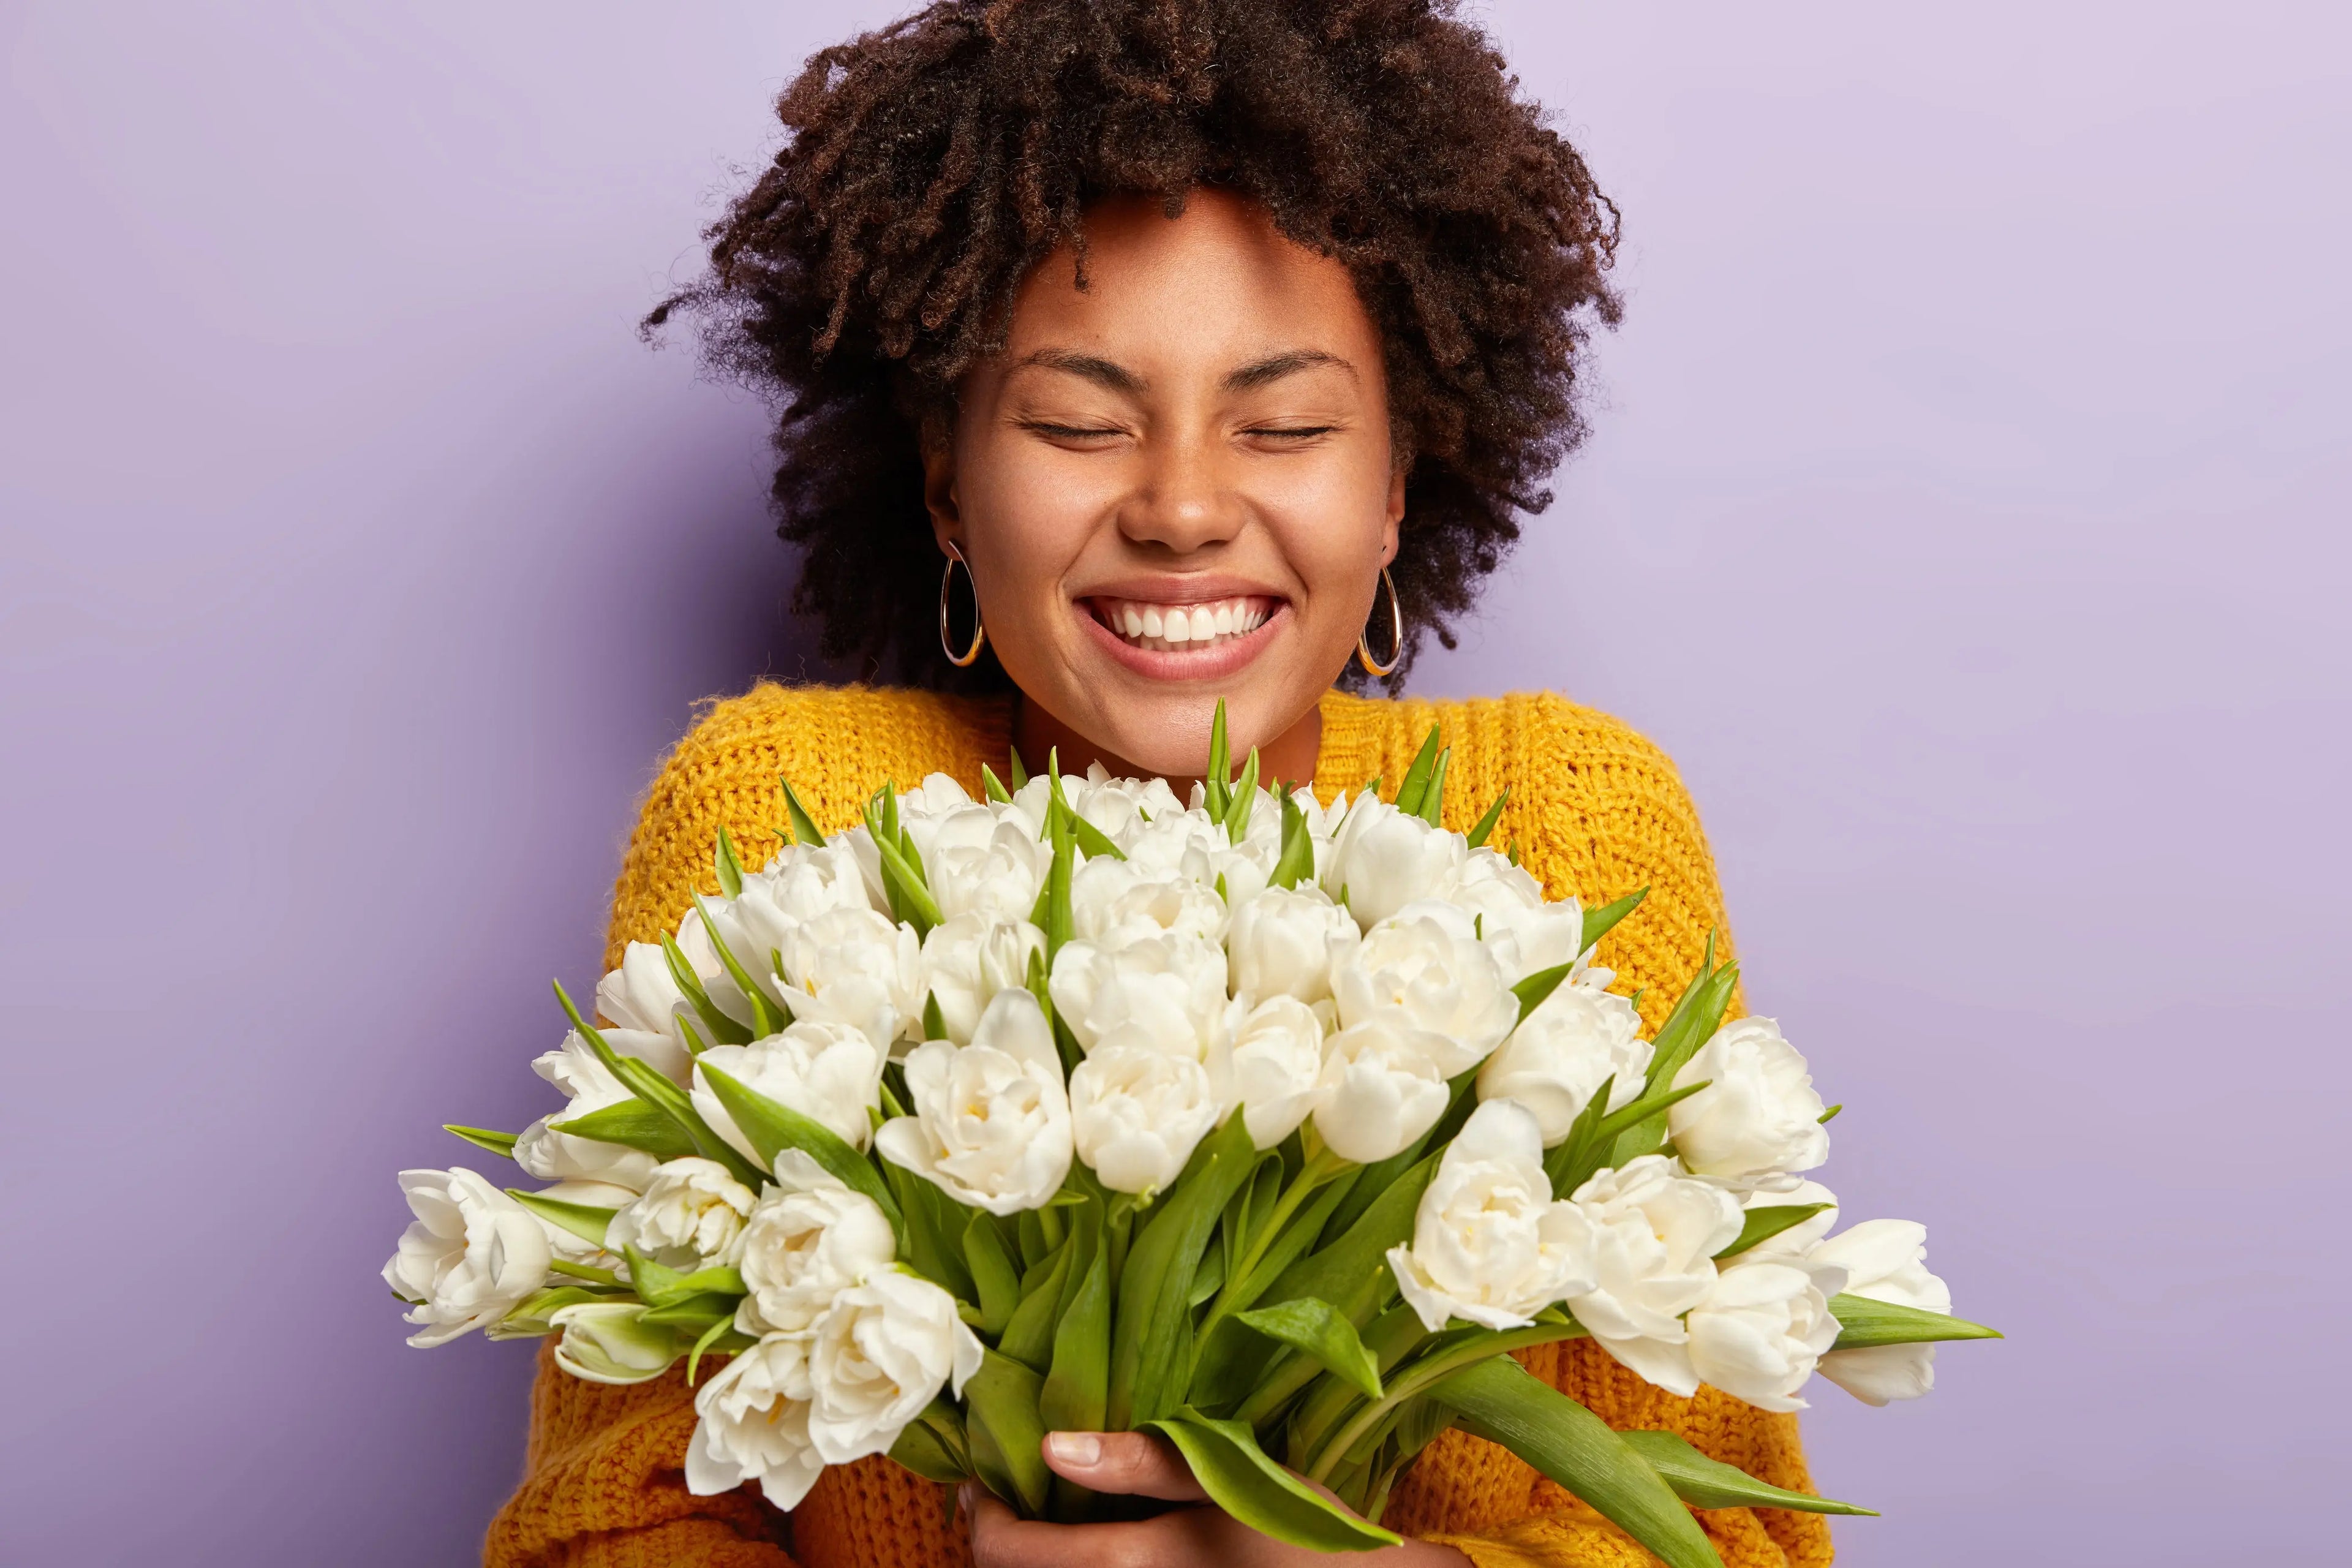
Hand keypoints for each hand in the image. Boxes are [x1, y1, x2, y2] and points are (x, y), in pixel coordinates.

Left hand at [959, 1431, 1471, 1567]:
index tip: (979, 1475)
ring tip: (1034, 1512)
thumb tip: (1052, 1446)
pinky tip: (1080, 1541)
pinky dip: (1067, 1567)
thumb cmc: (1298, 1530)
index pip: (1010, 1553)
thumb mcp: (1226, 1478)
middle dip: (995, 1538)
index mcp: (1127, 1567)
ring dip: (1030, 1556)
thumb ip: (1141, 1461)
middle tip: (995, 1488)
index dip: (981, 1515)